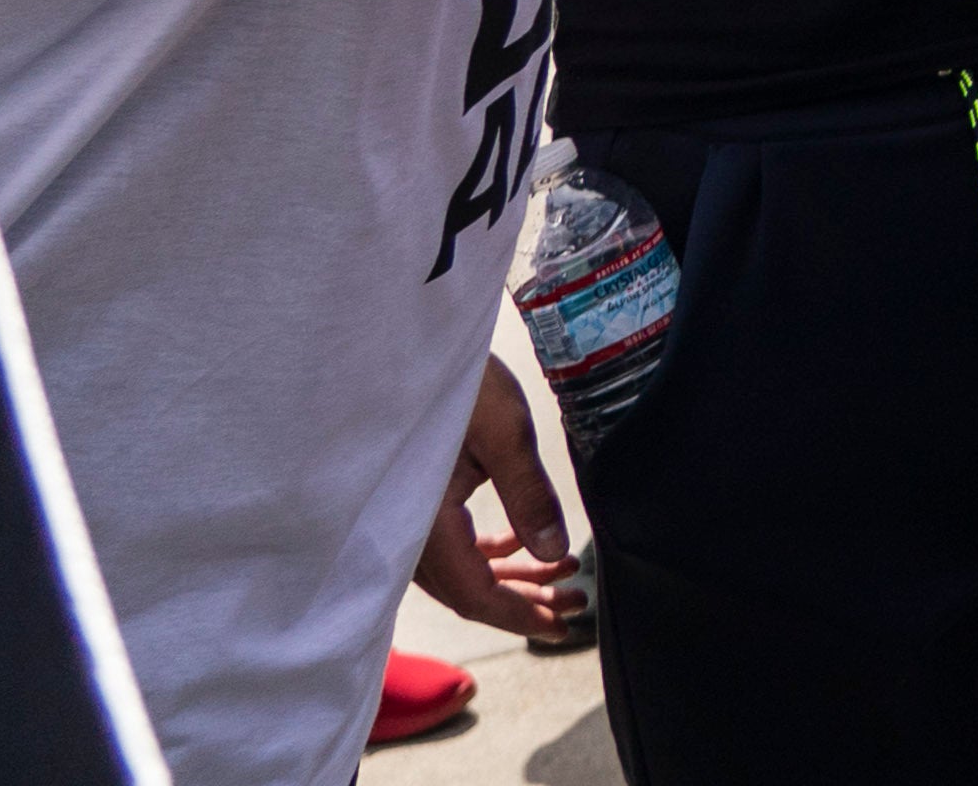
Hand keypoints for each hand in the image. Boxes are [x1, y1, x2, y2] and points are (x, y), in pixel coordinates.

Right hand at [409, 359, 580, 642]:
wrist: (403, 352)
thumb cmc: (455, 384)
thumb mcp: (504, 431)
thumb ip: (529, 494)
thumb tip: (555, 552)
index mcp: (423, 524)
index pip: (472, 595)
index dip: (517, 616)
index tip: (560, 625)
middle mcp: (407, 535)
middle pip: (467, 591)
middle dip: (523, 603)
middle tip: (574, 604)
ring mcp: (407, 522)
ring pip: (462, 571)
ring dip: (512, 578)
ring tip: (567, 576)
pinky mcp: (415, 504)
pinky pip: (452, 547)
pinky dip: (492, 552)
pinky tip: (528, 546)